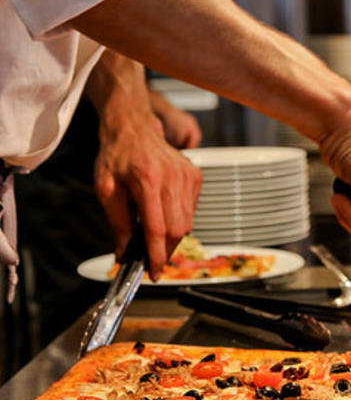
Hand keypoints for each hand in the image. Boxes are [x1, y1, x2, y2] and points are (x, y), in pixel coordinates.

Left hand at [87, 51, 201, 279]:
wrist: (134, 127)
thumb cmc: (117, 155)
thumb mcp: (106, 190)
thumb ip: (117, 223)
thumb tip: (124, 253)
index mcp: (148, 180)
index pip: (157, 229)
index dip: (157, 256)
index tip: (154, 272)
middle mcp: (172, 178)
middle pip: (177, 230)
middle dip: (166, 251)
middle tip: (152, 258)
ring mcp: (188, 176)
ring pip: (187, 223)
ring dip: (172, 237)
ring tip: (155, 235)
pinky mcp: (196, 177)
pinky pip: (192, 210)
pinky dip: (179, 219)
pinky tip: (164, 212)